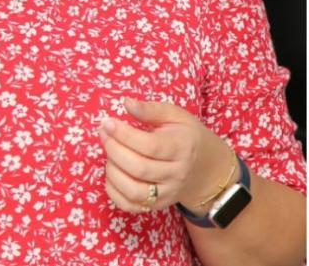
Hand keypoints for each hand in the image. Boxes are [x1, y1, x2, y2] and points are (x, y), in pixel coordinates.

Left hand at [98, 97, 235, 214]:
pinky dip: (113, 191)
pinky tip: (112, 174)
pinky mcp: (157, 206)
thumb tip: (126, 103)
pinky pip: (129, 205)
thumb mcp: (176, 116)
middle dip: (114, 150)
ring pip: (133, 190)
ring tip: (109, 154)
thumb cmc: (186, 136)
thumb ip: (151, 110)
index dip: (124, 135)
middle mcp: (177, 174)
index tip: (108, 123)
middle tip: (104, 135)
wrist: (205, 166)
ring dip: (112, 171)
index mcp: (183, 148)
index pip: (150, 145)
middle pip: (139, 168)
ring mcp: (168, 193)